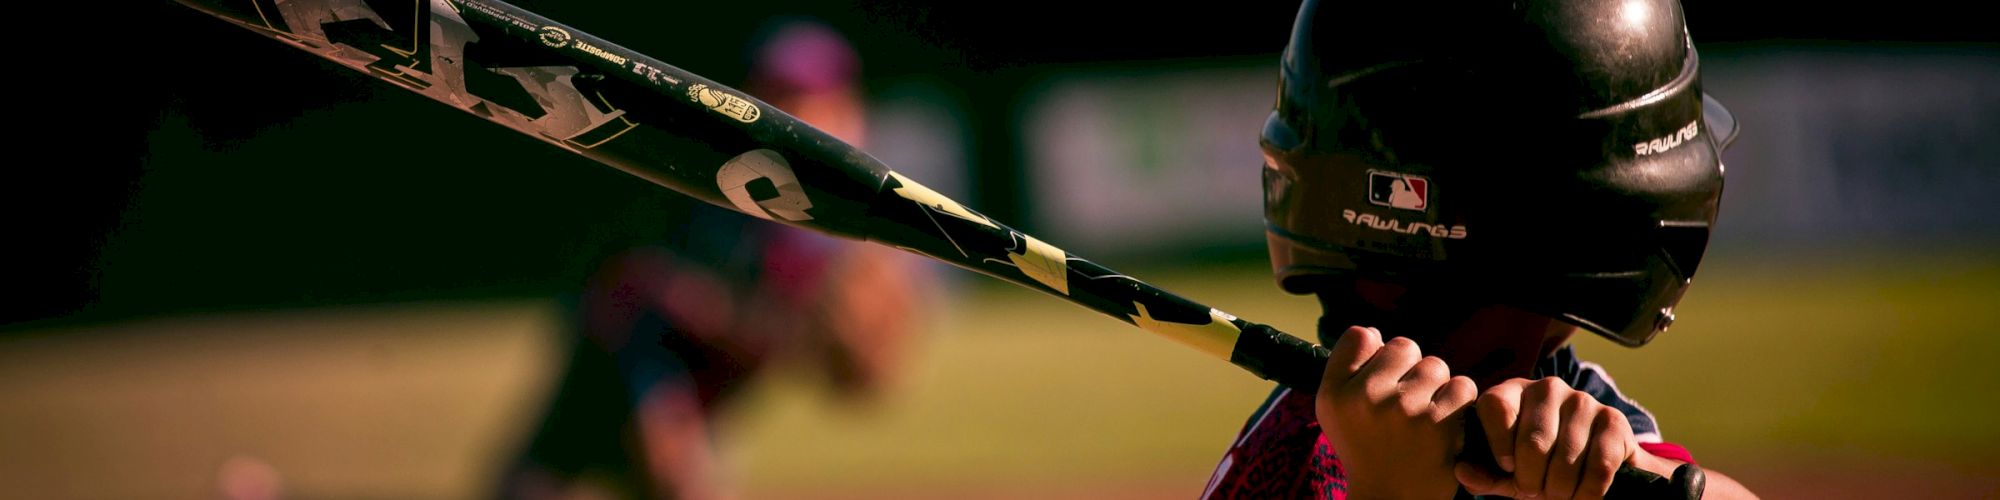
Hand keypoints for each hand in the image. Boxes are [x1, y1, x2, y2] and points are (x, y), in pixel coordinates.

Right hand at [1316, 326, 1478, 498]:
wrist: (1391, 499)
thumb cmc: (1365, 448)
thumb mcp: (1333, 409)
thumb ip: (1345, 366)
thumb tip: (1375, 333)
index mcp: (1335, 393)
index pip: (1361, 336)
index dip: (1376, 356)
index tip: (1378, 382)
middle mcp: (1366, 397)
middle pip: (1404, 347)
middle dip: (1409, 370)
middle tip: (1403, 406)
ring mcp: (1405, 409)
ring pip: (1436, 366)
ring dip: (1436, 387)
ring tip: (1423, 418)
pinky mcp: (1440, 424)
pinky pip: (1462, 386)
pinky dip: (1458, 403)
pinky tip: (1444, 425)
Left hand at [1456, 377, 1638, 499]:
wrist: (1593, 470)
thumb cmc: (1538, 468)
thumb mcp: (1507, 474)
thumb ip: (1483, 474)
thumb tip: (1460, 471)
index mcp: (1512, 393)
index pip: (1496, 405)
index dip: (1499, 444)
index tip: (1507, 468)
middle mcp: (1547, 388)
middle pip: (1533, 441)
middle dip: (1533, 480)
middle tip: (1537, 490)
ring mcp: (1583, 400)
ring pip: (1566, 457)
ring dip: (1561, 490)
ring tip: (1558, 493)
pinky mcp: (1614, 419)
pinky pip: (1598, 465)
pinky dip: (1588, 492)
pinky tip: (1583, 495)